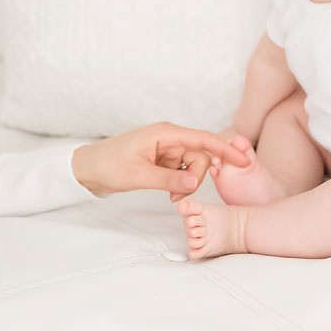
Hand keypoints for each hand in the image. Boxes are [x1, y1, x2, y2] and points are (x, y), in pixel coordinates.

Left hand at [71, 121, 249, 198]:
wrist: (87, 169)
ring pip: (194, 166)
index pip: (203, 139)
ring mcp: (168, 151)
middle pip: (201, 155)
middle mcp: (170, 139)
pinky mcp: (164, 162)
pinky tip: (169, 192)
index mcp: (166, 134)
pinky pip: (183, 172)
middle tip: (178, 196)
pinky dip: (181, 184)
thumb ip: (168, 180)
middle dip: (196, 177)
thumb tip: (192, 185)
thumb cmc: (108, 165)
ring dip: (187, 183)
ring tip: (170, 196)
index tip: (243, 160)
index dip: (225, 149)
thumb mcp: (138, 175)